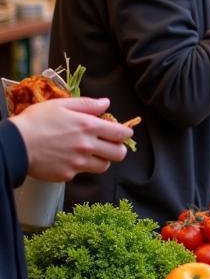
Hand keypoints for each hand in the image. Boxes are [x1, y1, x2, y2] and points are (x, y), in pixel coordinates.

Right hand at [9, 97, 133, 181]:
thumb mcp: (61, 105)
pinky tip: (68, 159)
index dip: (125, 133)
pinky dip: (79, 167)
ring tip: (89, 152)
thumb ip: (87, 104)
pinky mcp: (68, 175)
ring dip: (101, 159)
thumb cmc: (36, 121)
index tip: (122, 133)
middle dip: (117, 148)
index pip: (121, 133)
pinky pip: (82, 173)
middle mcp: (87, 146)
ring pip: (104, 166)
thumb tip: (106, 103)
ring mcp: (78, 163)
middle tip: (108, 145)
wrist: (14, 144)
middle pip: (119, 154)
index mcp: (88, 126)